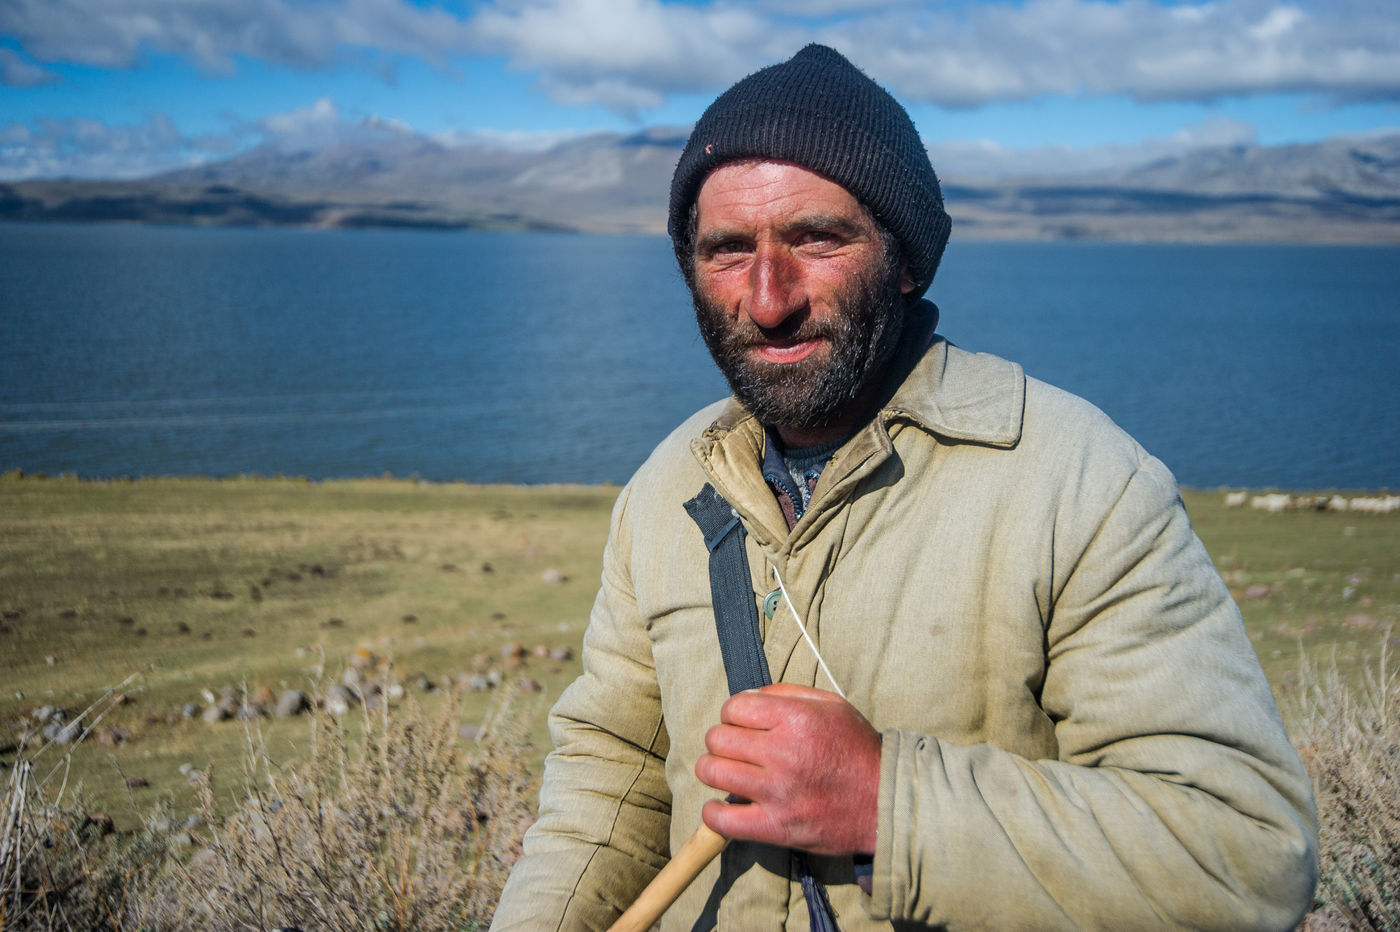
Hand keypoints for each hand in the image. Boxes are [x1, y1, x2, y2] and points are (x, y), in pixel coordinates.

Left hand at [695, 683, 880, 856]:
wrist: (885, 801)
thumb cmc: (857, 750)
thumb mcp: (832, 706)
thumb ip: (788, 693)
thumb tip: (751, 697)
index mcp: (795, 719)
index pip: (734, 707)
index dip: (733, 714)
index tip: (742, 724)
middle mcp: (782, 753)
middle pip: (718, 738)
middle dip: (721, 740)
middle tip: (735, 749)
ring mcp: (776, 792)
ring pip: (712, 772)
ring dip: (713, 770)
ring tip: (727, 772)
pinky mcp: (776, 827)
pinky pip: (722, 820)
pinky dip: (713, 813)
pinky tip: (722, 805)